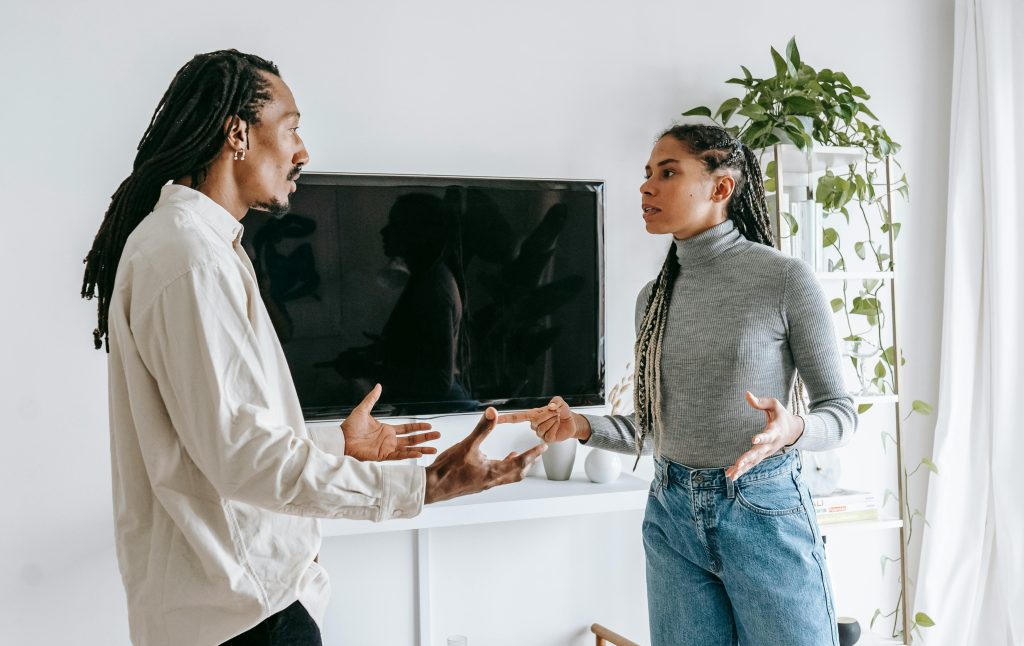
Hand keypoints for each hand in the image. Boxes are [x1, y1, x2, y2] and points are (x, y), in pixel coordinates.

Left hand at [341, 384, 439, 460]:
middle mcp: (389, 440)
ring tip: (434, 449)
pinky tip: (419, 454)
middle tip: (438, 435)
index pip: (407, 428)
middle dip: (425, 437)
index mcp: (386, 430)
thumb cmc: (350, 426)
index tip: (429, 426)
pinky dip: (409, 455)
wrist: (341, 439)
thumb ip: (372, 398)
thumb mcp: (363, 409)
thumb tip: (378, 386)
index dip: (418, 427)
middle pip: (412, 439)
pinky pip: (399, 456)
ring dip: (422, 448)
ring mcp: (387, 448)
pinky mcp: (382, 456)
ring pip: (409, 448)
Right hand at [424, 408, 546, 503]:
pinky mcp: (476, 485)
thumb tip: (492, 412)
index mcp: (493, 471)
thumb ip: (482, 429)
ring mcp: (484, 484)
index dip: (533, 454)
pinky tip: (490, 461)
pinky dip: (501, 469)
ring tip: (516, 456)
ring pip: (507, 477)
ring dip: (515, 466)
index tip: (543, 447)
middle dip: (528, 462)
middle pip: (517, 473)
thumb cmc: (448, 469)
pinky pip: (495, 478)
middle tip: (536, 453)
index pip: (521, 463)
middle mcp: (492, 481)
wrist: (432, 487)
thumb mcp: (467, 445)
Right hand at [498, 396, 591, 442]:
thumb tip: (551, 406)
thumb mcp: (561, 402)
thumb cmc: (563, 412)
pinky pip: (548, 436)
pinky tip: (557, 428)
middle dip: (548, 416)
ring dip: (553, 422)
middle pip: (535, 421)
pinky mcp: (546, 440)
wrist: (572, 423)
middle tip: (556, 413)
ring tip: (557, 420)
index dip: (505, 418)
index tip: (495, 418)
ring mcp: (540, 433)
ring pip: (542, 429)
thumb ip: (557, 401)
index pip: (516, 417)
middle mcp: (534, 424)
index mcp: (532, 414)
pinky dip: (555, 430)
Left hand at [725, 391, 804, 480]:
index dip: (762, 437)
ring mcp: (766, 452)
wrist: (793, 431)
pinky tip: (730, 475)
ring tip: (731, 476)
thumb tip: (747, 394)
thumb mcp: (775, 405)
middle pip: (759, 453)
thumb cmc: (782, 415)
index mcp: (775, 431)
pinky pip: (751, 464)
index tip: (754, 439)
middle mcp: (771, 445)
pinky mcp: (762, 456)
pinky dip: (741, 470)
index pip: (768, 435)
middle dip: (749, 458)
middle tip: (739, 464)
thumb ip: (761, 402)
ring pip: (754, 462)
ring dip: (743, 469)